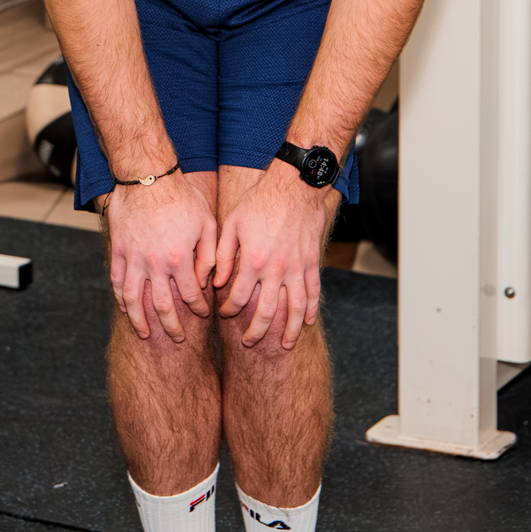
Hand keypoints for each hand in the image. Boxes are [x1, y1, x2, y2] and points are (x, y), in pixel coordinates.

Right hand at [105, 172, 216, 342]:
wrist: (148, 176)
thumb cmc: (182, 196)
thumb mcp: (206, 223)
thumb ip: (208, 255)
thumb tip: (206, 281)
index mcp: (178, 258)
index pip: (190, 295)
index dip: (199, 308)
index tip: (204, 314)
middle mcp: (154, 264)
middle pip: (161, 306)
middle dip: (171, 326)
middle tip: (178, 338)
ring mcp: (133, 258)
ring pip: (133, 299)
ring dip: (139, 320)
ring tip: (145, 334)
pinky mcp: (118, 250)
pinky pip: (117, 280)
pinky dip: (120, 298)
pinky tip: (126, 309)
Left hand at [214, 168, 334, 349]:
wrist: (295, 186)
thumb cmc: (259, 201)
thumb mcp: (233, 224)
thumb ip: (223, 255)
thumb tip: (216, 282)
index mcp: (253, 260)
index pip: (238, 297)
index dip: (228, 309)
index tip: (223, 313)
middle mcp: (276, 269)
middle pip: (266, 311)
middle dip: (256, 331)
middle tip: (248, 343)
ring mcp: (297, 267)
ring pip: (294, 308)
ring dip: (288, 330)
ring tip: (284, 345)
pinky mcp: (312, 262)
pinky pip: (313, 292)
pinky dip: (311, 309)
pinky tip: (307, 322)